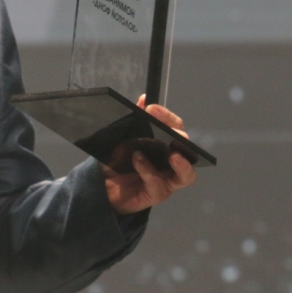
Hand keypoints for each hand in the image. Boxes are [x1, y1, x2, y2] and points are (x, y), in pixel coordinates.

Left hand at [104, 95, 196, 215]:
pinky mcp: (158, 193)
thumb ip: (136, 120)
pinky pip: (158, 183)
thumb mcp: (124, 138)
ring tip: (173, 155)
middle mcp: (172, 161)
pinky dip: (148, 170)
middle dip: (180, 139)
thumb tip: (144, 99)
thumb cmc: (120, 161)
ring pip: (187, 174)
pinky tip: (138, 160)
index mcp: (166, 144)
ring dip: (182, 163)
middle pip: (186, 148)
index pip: (175, 127)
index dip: (167, 117)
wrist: (104, 187)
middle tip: (170, 133)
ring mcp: (168, 179)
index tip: (152, 109)